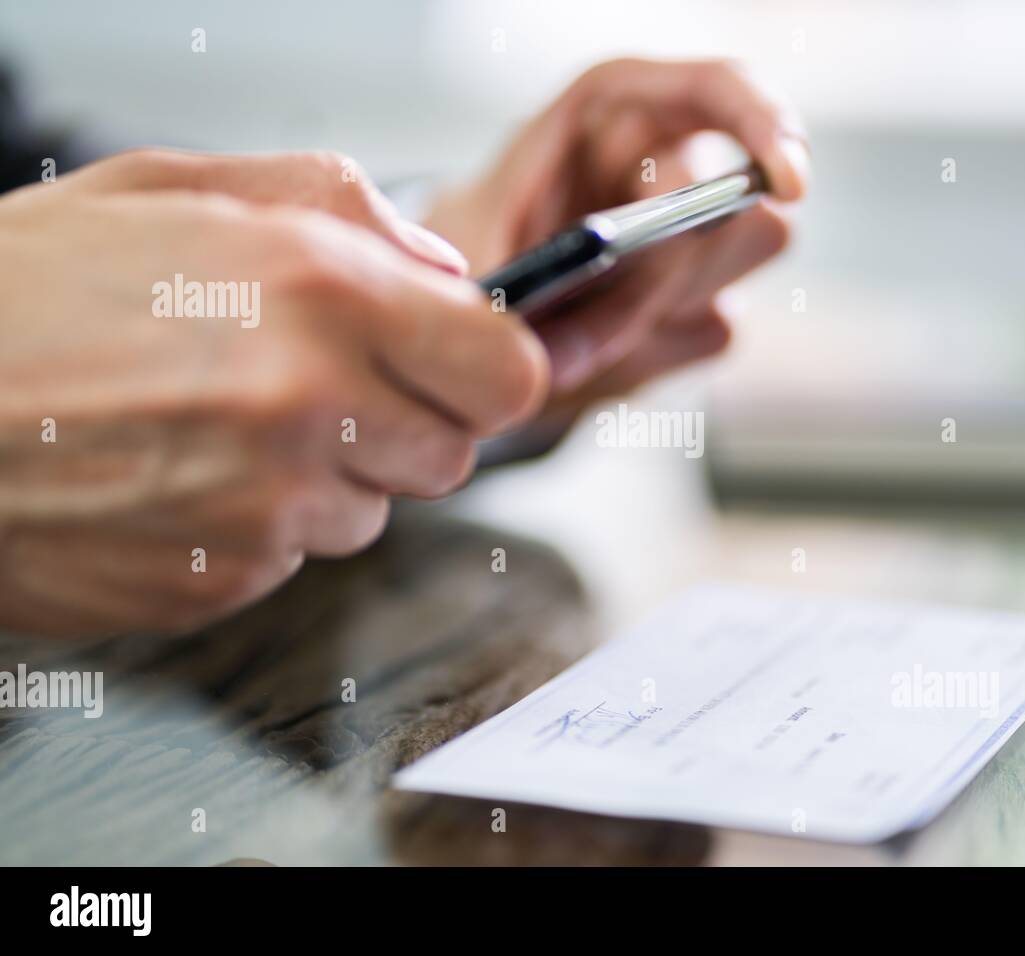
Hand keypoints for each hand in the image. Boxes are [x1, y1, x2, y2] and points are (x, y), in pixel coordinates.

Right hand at [0, 149, 546, 637]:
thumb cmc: (23, 292)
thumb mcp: (182, 187)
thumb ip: (342, 212)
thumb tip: (446, 273)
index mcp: (319, 293)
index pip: (508, 373)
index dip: (491, 369)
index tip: (465, 363)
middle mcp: (307, 406)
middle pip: (453, 451)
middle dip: (406, 419)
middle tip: (321, 382)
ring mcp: (267, 508)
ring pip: (373, 510)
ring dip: (329, 473)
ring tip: (220, 422)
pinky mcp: (223, 580)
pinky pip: (297, 556)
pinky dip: (262, 523)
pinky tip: (181, 474)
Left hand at [424, 58, 808, 410]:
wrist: (473, 307)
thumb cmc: (472, 247)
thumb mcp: (475, 249)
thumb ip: (524, 286)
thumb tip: (568, 352)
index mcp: (618, 110)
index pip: (719, 90)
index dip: (764, 123)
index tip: (792, 183)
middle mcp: (669, 163)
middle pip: (749, 199)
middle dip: (692, 260)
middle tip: (619, 293)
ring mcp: (696, 238)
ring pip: (752, 257)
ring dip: (673, 307)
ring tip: (583, 331)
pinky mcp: (702, 302)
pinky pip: (718, 330)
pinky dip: (660, 351)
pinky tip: (600, 350)